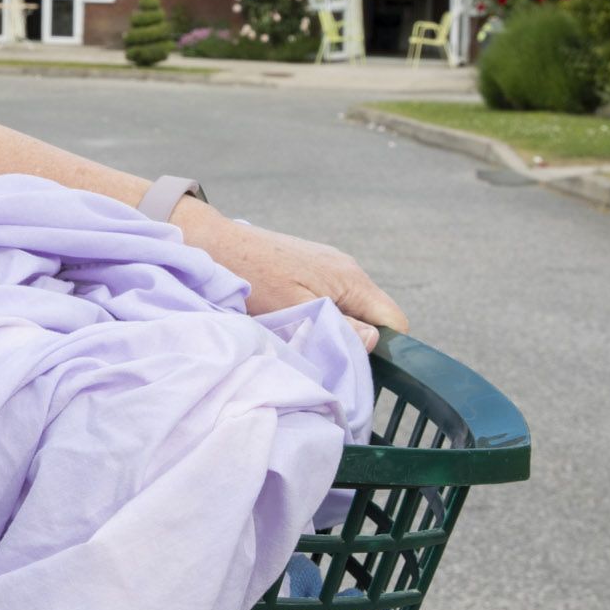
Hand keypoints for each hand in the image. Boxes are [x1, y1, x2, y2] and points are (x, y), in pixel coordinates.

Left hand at [173, 201, 406, 346]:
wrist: (216, 244)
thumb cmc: (252, 277)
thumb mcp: (294, 310)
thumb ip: (338, 326)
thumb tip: (375, 342)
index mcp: (351, 280)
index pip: (394, 321)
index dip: (385, 348)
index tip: (358, 365)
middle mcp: (347, 268)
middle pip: (374, 315)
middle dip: (358, 340)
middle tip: (326, 355)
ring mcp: (329, 264)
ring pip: (352, 307)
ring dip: (337, 327)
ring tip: (307, 338)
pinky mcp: (311, 265)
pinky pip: (332, 296)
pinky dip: (322, 312)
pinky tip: (296, 319)